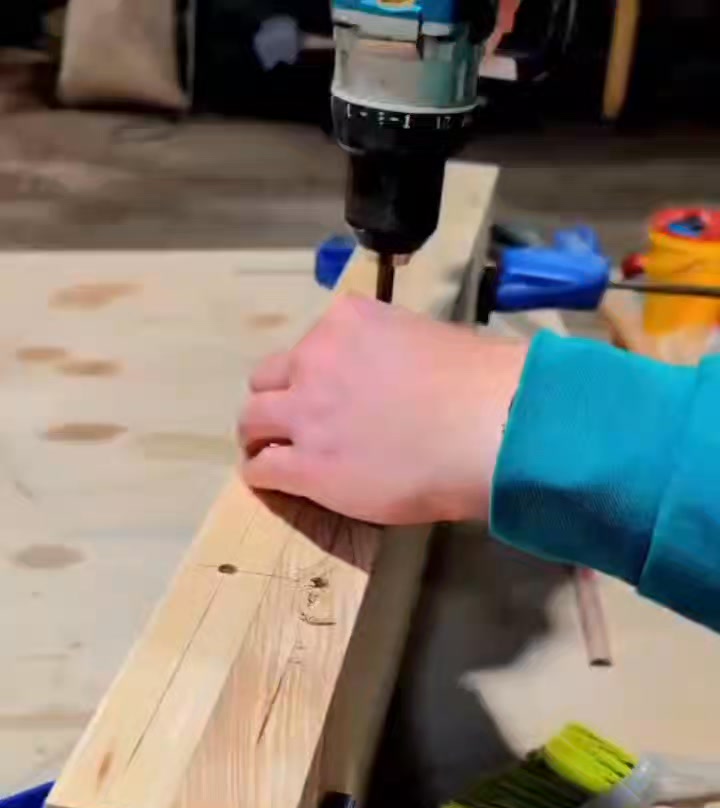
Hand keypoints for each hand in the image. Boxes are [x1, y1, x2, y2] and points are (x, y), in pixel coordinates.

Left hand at [238, 296, 526, 524]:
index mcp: (348, 321)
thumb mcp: (429, 339)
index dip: (320, 371)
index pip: (315, 342)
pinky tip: (272, 483)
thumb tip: (397, 375)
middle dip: (279, 398)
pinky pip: (262, 468)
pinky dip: (262, 475)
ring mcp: (306, 413)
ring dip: (260, 436)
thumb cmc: (478, 385)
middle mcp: (316, 358)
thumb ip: (395, 351)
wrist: (484, 429)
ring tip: (268, 453)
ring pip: (253, 420)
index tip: (334, 391)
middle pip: (269, 377)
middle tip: (293, 423)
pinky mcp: (306, 465)